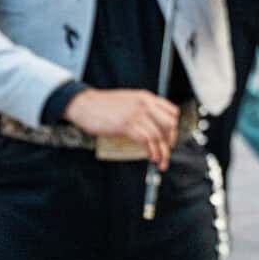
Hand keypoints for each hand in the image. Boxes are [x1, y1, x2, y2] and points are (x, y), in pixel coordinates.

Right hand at [62, 87, 181, 168]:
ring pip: (158, 135)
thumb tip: (153, 127)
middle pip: (169, 124)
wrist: (84, 104)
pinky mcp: (126, 125)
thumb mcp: (128, 101)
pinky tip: (150, 156)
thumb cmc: (103, 105)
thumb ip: (141, 110)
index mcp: (146, 97)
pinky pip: (146, 140)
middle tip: (165, 151)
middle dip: (170, 141)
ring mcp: (135, 114)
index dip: (174, 128)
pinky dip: (151, 151)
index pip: (172, 111)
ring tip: (159, 161)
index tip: (169, 139)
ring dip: (161, 152)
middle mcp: (144, 104)